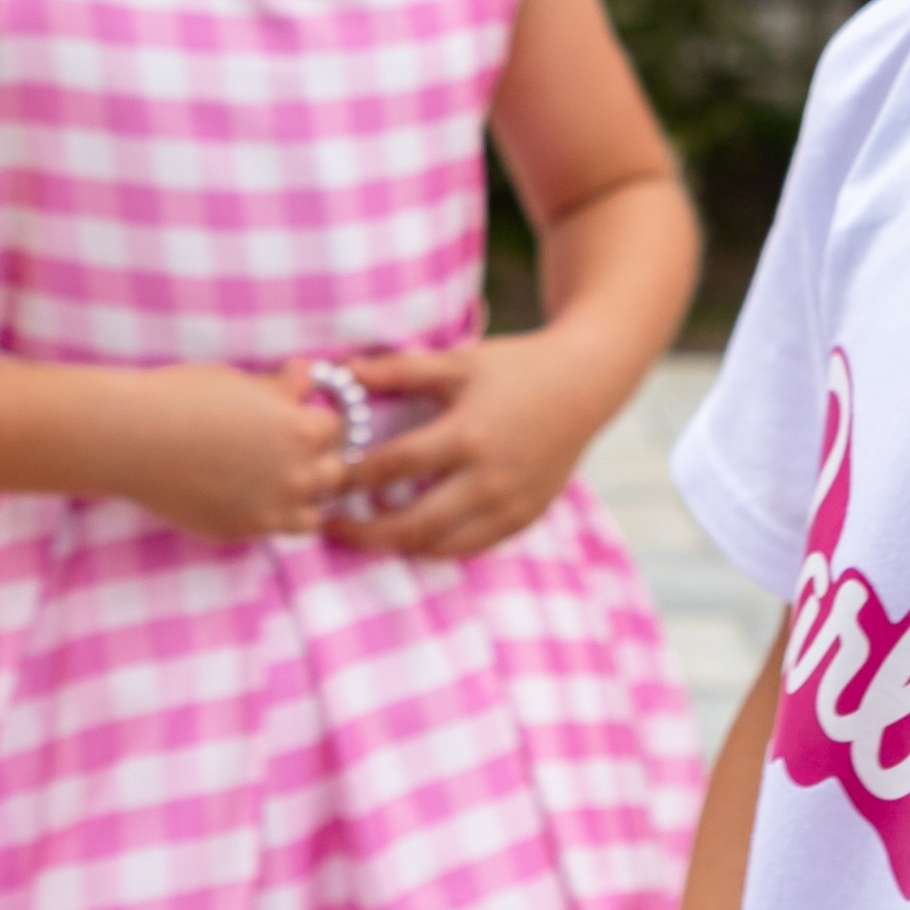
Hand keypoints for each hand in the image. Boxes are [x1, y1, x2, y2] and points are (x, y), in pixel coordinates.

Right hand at [110, 360, 348, 540]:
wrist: (132, 439)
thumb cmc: (184, 398)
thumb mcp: (240, 383)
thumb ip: (281, 388)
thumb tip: (306, 376)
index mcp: (302, 432)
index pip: (337, 429)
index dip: (317, 419)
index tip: (298, 416)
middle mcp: (296, 477)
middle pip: (334, 474)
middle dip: (318, 459)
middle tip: (289, 449)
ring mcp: (269, 512)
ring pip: (312, 515)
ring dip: (303, 498)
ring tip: (276, 480)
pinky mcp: (240, 532)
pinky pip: (271, 529)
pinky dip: (267, 515)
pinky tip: (243, 494)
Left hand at [327, 330, 610, 557]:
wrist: (585, 385)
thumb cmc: (516, 368)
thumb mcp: (458, 362)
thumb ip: (399, 370)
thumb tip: (343, 370)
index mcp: (468, 435)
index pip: (393, 467)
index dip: (350, 478)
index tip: (324, 480)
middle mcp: (489, 479)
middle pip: (413, 524)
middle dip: (365, 532)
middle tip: (330, 526)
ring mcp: (510, 505)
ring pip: (441, 547)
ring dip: (398, 544)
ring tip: (366, 532)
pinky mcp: (524, 518)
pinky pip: (471, 547)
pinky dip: (436, 547)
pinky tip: (411, 534)